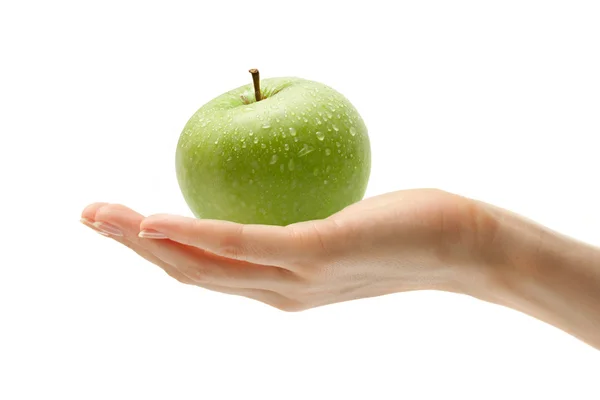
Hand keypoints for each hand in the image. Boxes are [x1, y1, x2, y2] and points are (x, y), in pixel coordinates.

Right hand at [80, 189, 491, 310]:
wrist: (465, 247)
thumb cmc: (405, 228)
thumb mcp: (342, 226)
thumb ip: (302, 224)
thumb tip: (279, 190)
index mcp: (280, 286)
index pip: (206, 272)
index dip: (156, 252)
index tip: (123, 223)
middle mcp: (279, 293)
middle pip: (190, 273)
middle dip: (132, 247)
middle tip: (89, 216)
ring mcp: (296, 280)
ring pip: (204, 264)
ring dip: (145, 240)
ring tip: (102, 216)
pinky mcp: (316, 256)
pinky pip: (243, 243)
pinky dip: (196, 232)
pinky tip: (156, 216)